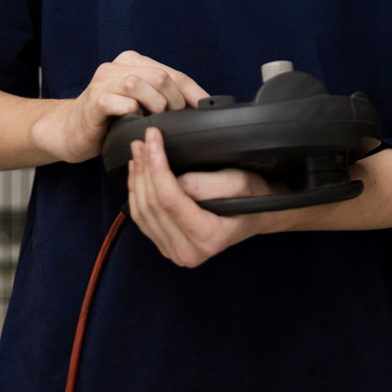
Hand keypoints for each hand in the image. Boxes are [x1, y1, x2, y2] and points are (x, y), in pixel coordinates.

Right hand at [31, 51, 206, 163]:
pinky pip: (121, 103)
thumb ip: (162, 96)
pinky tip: (132, 124)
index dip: (193, 93)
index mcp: (133, 61)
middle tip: (173, 121)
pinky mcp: (93, 101)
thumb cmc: (109, 120)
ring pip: (140, 84)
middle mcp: (117, 66)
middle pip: (160, 77)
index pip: (174, 73)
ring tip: (153, 121)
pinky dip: (133, 115)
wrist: (69, 131)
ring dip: (154, 107)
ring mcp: (103, 81)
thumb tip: (198, 107)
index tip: (206, 109)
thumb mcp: (140, 103)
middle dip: (174, 102)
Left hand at [126, 126, 281, 266]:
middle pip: (152, 206)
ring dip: (136, 178)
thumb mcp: (239, 183)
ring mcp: (173, 252)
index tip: (153, 138)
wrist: (256, 214)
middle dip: (144, 168)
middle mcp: (188, 253)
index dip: (157, 166)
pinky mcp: (165, 245)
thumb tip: (173, 179)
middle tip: (142, 140)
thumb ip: (206, 184)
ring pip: (141, 212)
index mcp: (208, 238)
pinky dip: (136, 192)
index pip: (170, 200)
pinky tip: (137, 171)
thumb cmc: (252, 197)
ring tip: (138, 151)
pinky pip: (141, 219)